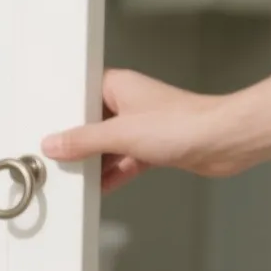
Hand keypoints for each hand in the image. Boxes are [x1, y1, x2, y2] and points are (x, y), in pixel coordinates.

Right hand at [41, 70, 244, 191]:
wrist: (225, 141)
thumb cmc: (185, 123)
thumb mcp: (120, 133)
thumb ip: (83, 141)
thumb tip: (55, 144)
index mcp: (117, 85)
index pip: (79, 95)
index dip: (61, 112)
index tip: (46, 129)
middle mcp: (129, 103)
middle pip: (91, 123)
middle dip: (77, 142)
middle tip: (56, 156)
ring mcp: (142, 125)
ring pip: (108, 144)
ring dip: (96, 161)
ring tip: (76, 175)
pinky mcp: (155, 146)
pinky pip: (125, 160)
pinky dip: (114, 173)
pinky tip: (102, 185)